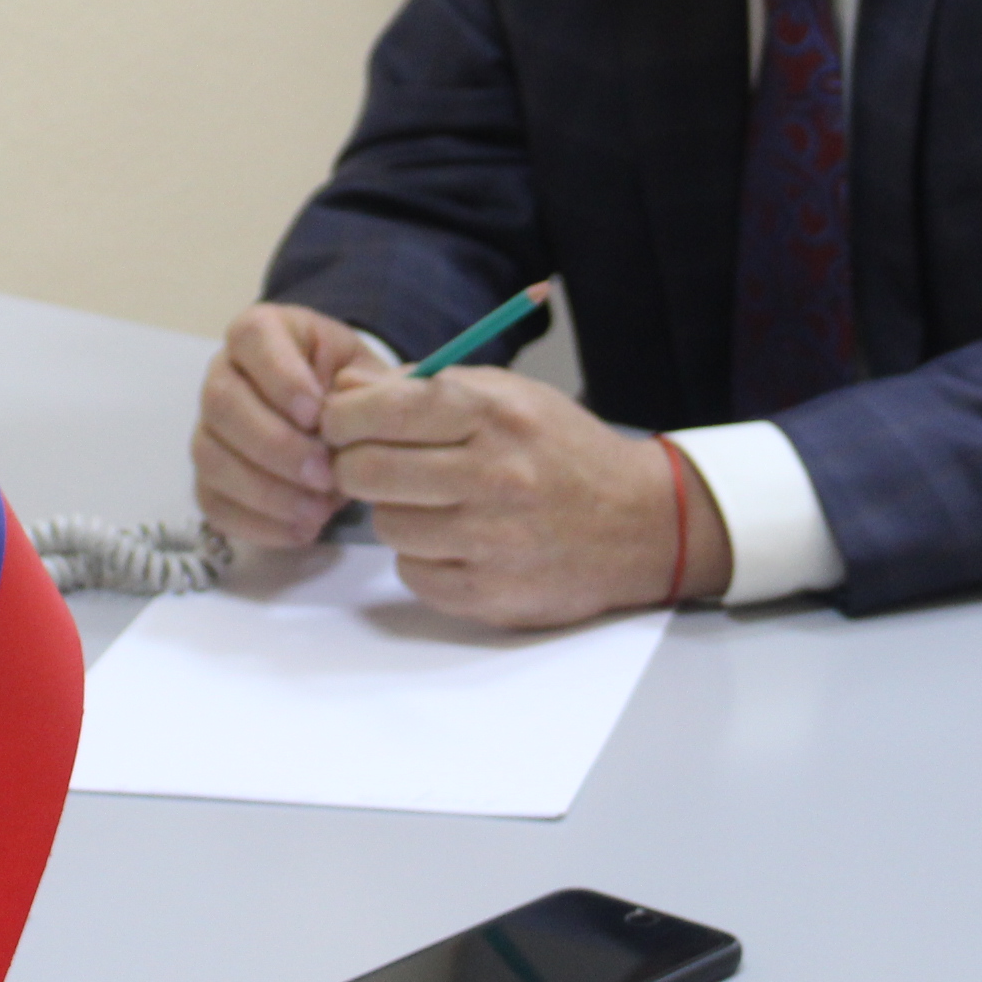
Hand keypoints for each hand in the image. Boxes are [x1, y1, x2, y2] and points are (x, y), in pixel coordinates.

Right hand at [195, 304, 394, 547]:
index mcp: (264, 331)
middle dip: (275, 445)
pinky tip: (301, 530)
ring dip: (265, 490)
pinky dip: (257, 522)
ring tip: (318, 511)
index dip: (280, 377)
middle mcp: (224, 373)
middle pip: (221, 402)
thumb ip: (372, 386)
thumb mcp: (371, 375)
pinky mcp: (210, 476)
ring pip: (210, 456)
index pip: (252, 337)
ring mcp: (210, 427)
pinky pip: (212, 502)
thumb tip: (367, 402)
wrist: (343, 425)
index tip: (317, 414)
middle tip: (325, 474)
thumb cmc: (353, 390)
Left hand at [321, 368, 731, 627]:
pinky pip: (412, 573)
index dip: (342, 418)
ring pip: (385, 525)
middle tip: (373, 465)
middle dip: (355, 465)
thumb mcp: (508, 396)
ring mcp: (493, 540)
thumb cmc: (562, 451)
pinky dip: (422, 557)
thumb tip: (342, 395)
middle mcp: (495, 475)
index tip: (340, 424)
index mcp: (497, 414)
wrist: (640, 524)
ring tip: (432, 503)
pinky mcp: (490, 593)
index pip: (384, 410)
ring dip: (395, 513)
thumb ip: (424, 388)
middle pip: (366, 471)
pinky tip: (456, 541)